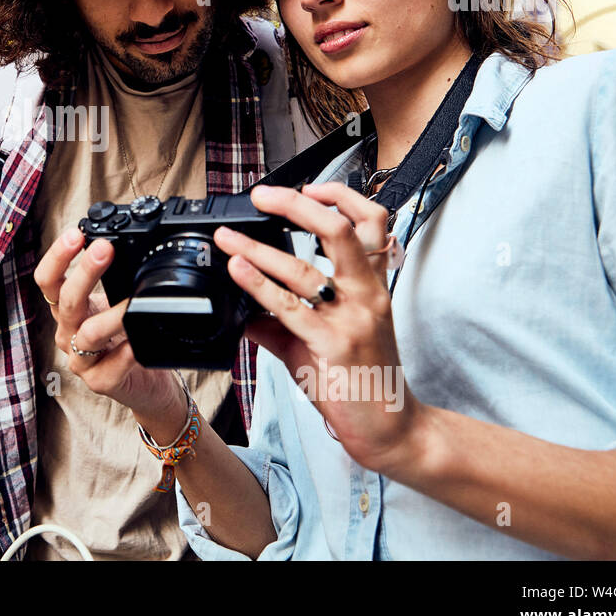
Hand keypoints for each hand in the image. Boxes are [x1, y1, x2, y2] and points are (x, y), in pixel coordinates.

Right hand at [33, 226, 183, 420]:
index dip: (57, 257)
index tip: (76, 235)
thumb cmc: (126, 339)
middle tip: (104, 249)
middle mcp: (68, 333)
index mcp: (67, 311)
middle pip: (66, 300)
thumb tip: (128, 244)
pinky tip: (137, 342)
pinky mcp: (100, 382)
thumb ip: (113, 281)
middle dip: (85, 272)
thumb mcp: (113, 304)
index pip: (48, 280)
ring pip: (88, 334)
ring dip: (111, 316)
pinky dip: (126, 352)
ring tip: (130, 304)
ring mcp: (81, 360)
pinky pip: (111, 366)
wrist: (144, 384)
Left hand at [213, 183, 427, 474]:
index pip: (372, 221)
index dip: (340, 195)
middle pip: (340, 229)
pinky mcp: (333, 344)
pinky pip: (289, 307)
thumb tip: (245, 313)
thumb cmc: (362, 380)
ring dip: (257, 248)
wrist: (389, 429)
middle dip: (296, 205)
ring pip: (304, 268)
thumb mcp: (326, 341)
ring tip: (226, 237)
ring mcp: (352, 318)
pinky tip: (238, 270)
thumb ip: (284, 324)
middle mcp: (367, 294)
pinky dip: (258, 284)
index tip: (308, 186)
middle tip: (262, 194)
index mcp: (373, 284)